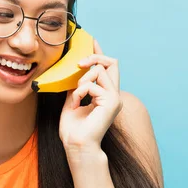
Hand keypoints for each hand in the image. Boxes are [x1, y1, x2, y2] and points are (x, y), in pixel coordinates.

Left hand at [59, 39, 121, 153]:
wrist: (77, 145)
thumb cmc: (74, 130)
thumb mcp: (72, 101)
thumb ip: (77, 87)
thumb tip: (75, 72)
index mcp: (106, 95)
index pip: (108, 68)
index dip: (100, 53)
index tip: (92, 41)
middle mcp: (113, 95)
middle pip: (112, 62)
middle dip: (94, 57)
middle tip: (79, 64)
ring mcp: (115, 98)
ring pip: (101, 70)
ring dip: (83, 80)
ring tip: (76, 96)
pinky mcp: (112, 102)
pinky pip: (93, 85)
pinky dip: (81, 91)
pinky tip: (77, 104)